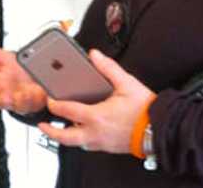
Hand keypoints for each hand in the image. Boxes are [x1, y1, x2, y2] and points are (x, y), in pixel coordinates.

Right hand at [0, 40, 47, 113]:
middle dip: (6, 100)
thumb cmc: (15, 70)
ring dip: (24, 99)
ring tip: (26, 91)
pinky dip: (42, 97)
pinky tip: (42, 90)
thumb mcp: (0, 58)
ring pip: (23, 104)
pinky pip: (42, 102)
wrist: (35, 76)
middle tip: (6, 96)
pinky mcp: (40, 102)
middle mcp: (10, 97)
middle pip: (6, 102)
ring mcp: (25, 101)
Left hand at [37, 49, 155, 154]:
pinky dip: (81, 138)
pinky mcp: (108, 147)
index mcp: (97, 117)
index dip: (56, 105)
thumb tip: (95, 55)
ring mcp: (101, 143)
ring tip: (62, 126)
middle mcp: (96, 133)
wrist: (159, 129)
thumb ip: (108, 68)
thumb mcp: (126, 83)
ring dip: (67, 136)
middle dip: (51, 131)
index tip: (49, 99)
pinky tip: (83, 129)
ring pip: (77, 144)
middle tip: (43, 124)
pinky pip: (89, 145)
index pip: (68, 111)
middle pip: (66, 138)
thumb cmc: (145, 110)